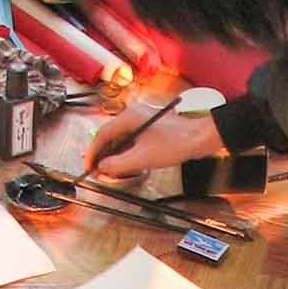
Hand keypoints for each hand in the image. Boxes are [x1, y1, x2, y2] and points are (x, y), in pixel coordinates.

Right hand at [83, 105, 225, 178]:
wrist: (199, 138)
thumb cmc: (175, 144)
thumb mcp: (143, 158)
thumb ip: (118, 164)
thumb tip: (102, 168)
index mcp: (128, 118)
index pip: (101, 135)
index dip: (92, 153)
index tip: (88, 168)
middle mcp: (132, 116)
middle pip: (109, 136)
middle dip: (102, 156)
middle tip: (97, 172)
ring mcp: (140, 121)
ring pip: (119, 139)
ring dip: (113, 156)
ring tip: (110, 171)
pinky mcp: (148, 128)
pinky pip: (130, 140)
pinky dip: (124, 153)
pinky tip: (126, 165)